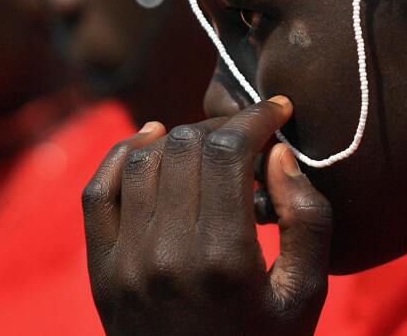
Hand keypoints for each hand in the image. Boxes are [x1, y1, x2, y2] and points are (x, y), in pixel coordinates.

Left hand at [82, 97, 331, 335]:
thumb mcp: (308, 295)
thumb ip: (308, 219)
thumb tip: (277, 152)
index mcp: (224, 261)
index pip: (228, 152)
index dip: (256, 117)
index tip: (278, 110)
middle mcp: (167, 255)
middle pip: (186, 148)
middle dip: (223, 127)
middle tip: (248, 135)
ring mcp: (125, 262)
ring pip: (143, 160)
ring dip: (179, 137)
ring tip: (209, 145)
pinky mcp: (101, 270)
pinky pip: (98, 190)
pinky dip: (121, 154)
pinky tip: (149, 140)